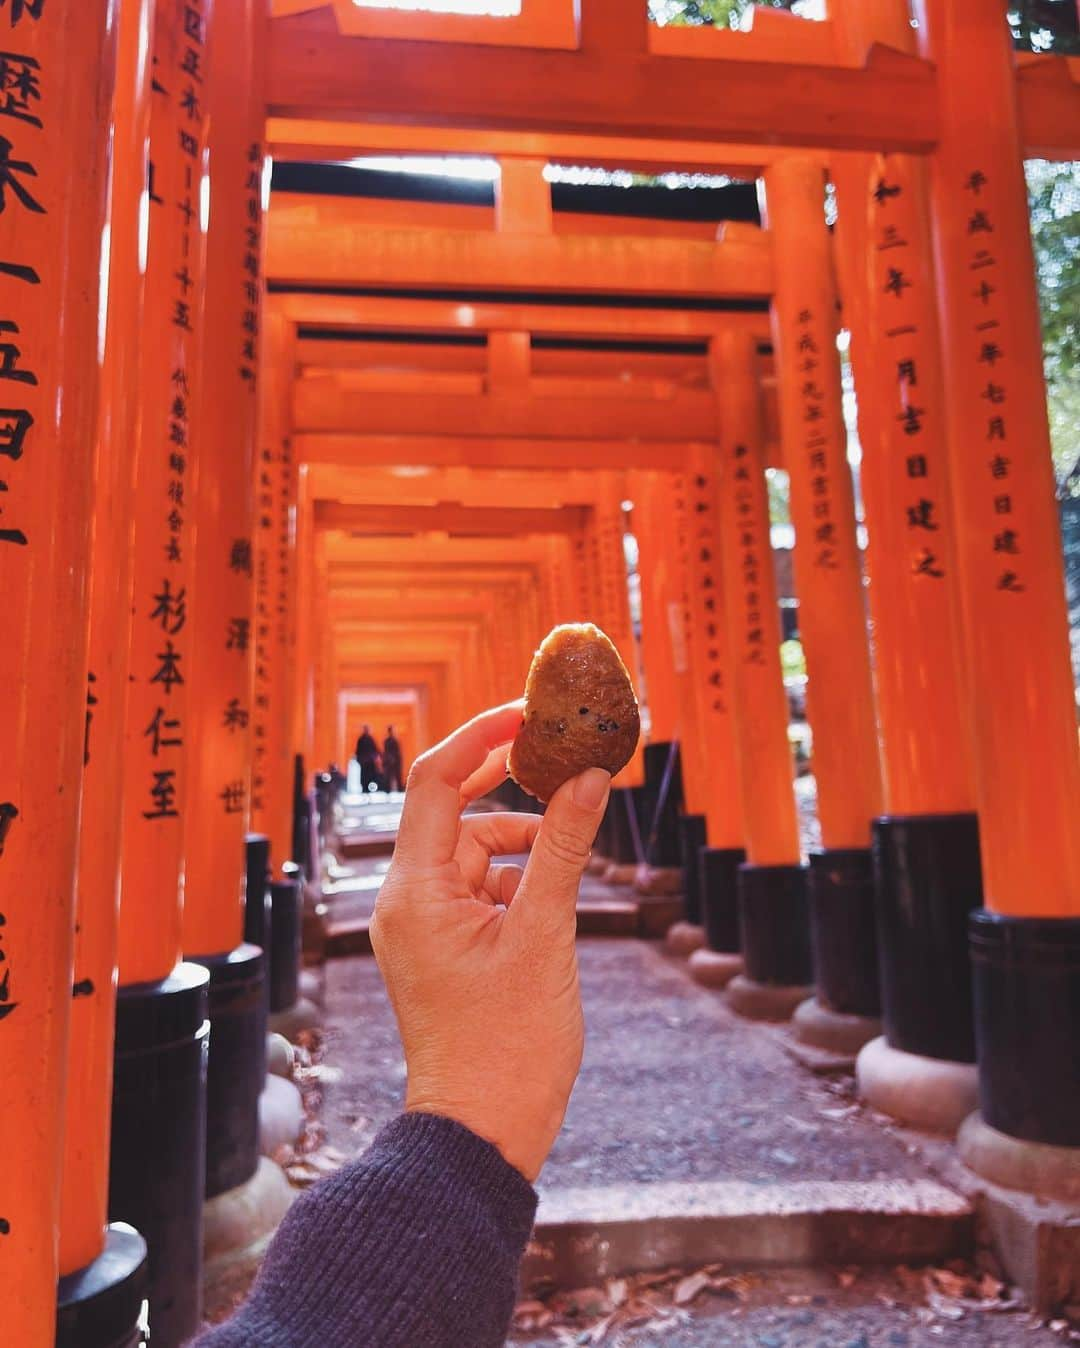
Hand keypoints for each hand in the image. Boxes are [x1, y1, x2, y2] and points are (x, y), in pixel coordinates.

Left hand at [370, 703, 610, 1181]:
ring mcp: (422, 925)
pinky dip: (516, 883)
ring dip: (522, 848)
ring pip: (474, 852)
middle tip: (560, 757)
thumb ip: (563, 849)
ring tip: (566, 874)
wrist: (482, 1131)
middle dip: (507, 787)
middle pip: (454, 812)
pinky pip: (479, 888)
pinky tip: (551, 907)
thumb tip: (587, 777)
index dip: (482, 739)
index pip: (437, 782)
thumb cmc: (508, 1048)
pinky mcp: (442, 945)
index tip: (529, 716)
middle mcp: (406, 901)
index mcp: (415, 892)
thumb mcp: (546, 937)